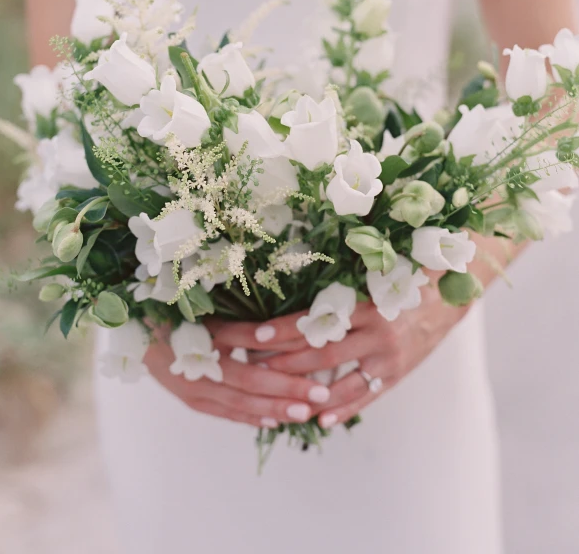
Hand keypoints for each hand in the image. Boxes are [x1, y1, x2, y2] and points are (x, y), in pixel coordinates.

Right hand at [143, 323, 332, 428]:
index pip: (252, 350)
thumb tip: (286, 327)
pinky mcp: (190, 399)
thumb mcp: (208, 311)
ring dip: (274, 409)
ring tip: (305, 414)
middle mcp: (197, 366)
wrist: (133, 329)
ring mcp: (192, 387)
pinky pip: (225, 413)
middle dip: (288, 391)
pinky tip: (273, 422)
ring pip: (239, 403)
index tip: (316, 364)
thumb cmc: (176, 310)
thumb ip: (243, 323)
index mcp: (205, 336)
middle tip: (322, 395)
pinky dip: (249, 417)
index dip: (286, 362)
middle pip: (250, 383)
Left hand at [209, 277, 468, 429]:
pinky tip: (319, 419)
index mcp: (365, 303)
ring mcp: (387, 358)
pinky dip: (342, 409)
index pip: (315, 319)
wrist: (447, 298)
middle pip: (320, 354)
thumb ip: (339, 287)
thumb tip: (292, 287)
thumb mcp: (373, 278)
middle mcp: (376, 333)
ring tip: (273, 397)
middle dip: (281, 361)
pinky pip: (365, 396)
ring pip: (339, 382)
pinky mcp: (396, 375)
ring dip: (304, 391)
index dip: (282, 328)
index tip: (253, 334)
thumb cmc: (402, 280)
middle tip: (249, 365)